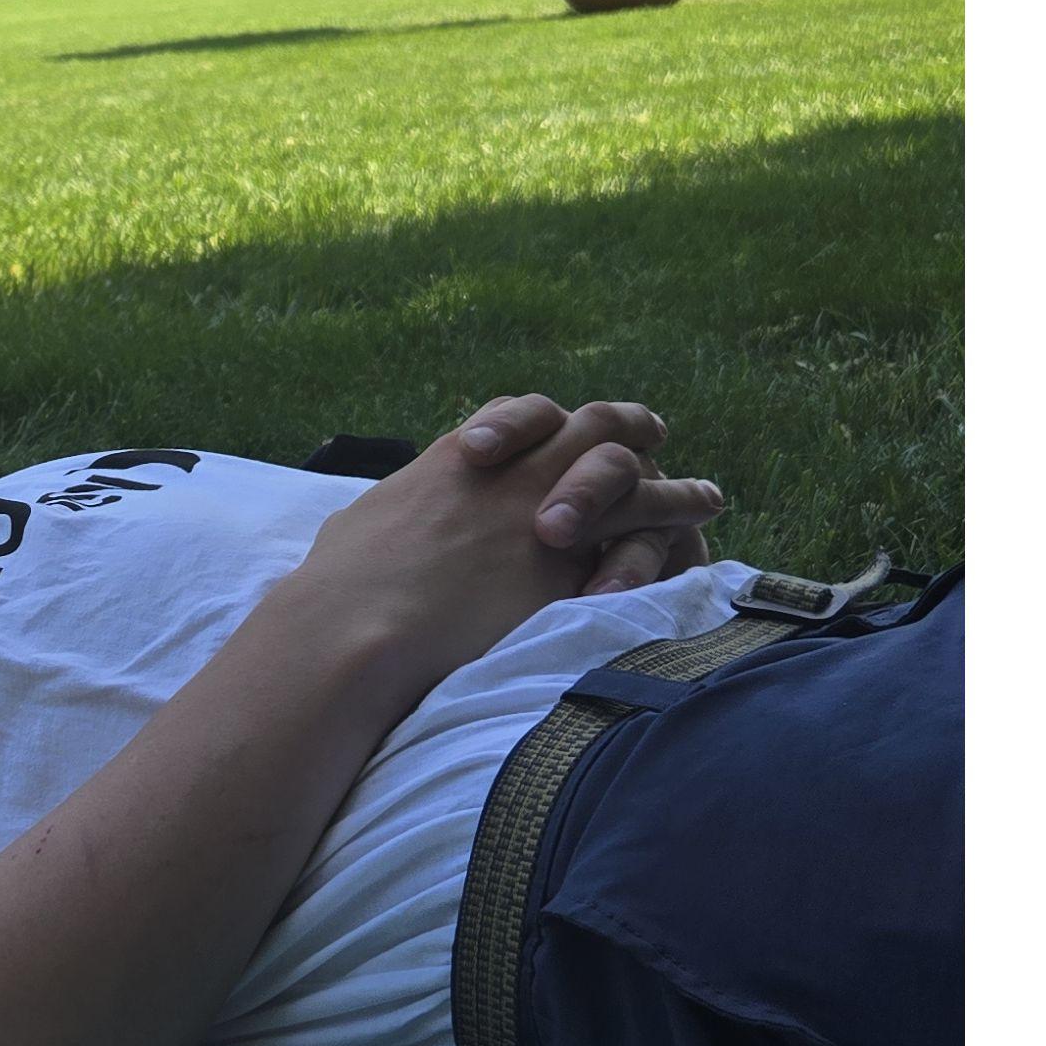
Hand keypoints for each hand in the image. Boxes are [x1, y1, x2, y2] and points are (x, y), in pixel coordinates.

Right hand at [292, 394, 725, 706]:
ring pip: (631, 478)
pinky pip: (640, 540)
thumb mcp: (359, 531)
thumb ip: (387, 519)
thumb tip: (366, 533)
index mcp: (456, 461)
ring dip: (672, 487)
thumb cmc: (339, 592)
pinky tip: (696, 554)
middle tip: (653, 433)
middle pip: (587, 425)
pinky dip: (673, 540)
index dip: (549, 422)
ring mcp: (547, 513)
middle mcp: (512, 473)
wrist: (358, 629)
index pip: (519, 417)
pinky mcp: (572, 567)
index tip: (568, 426)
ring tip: (705, 497)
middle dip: (624, 427)